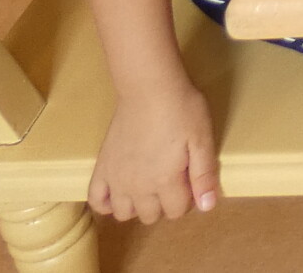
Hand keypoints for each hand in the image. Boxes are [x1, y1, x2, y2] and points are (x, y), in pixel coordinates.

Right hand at [89, 81, 218, 222]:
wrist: (148, 87)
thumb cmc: (181, 109)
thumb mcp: (202, 139)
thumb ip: (204, 174)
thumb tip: (206, 206)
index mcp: (165, 181)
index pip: (176, 210)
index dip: (188, 197)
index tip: (190, 178)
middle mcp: (137, 187)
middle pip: (151, 215)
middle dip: (165, 203)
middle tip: (172, 178)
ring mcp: (115, 178)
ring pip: (124, 214)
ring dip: (137, 206)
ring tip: (148, 185)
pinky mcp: (102, 167)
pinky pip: (96, 200)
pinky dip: (105, 203)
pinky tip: (118, 192)